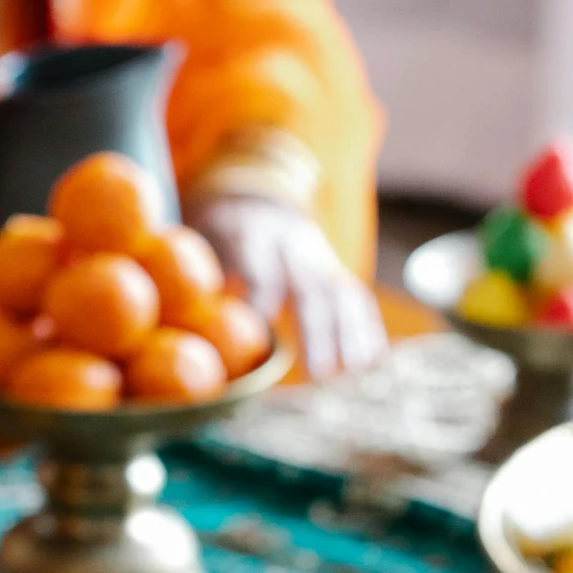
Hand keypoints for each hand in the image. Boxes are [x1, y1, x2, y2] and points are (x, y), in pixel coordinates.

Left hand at [187, 192, 387, 379]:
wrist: (257, 197)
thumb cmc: (219, 231)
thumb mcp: (200, 237)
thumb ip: (198, 268)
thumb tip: (200, 312)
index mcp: (251, 234)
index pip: (260, 265)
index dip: (262, 295)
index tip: (261, 330)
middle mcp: (291, 245)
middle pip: (309, 287)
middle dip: (317, 331)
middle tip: (319, 375)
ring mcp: (317, 257)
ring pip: (339, 292)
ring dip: (351, 333)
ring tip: (357, 371)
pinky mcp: (333, 269)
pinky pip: (354, 296)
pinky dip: (367, 327)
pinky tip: (373, 361)